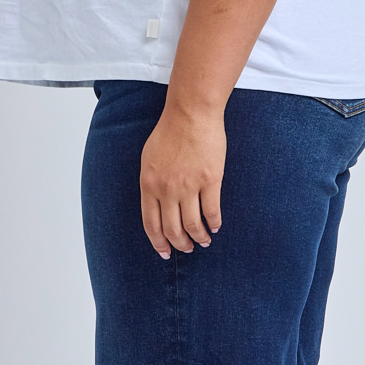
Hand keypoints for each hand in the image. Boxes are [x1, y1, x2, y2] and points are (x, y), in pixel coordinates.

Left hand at [139, 103, 225, 257]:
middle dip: (179, 244)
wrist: (191, 112)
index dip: (158, 242)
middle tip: (186, 248)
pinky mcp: (210, 180)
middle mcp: (167, 189)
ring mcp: (189, 185)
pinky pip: (212, 211)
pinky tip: (215, 226)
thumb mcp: (149, 158)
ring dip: (198, 238)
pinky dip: (214, 224)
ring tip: (203, 241)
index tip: (165, 252)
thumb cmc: (170, 130)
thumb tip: (156, 205)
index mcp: (149, 184)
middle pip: (172, 229)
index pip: (151, 224)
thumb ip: (151, 182)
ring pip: (193, 225)